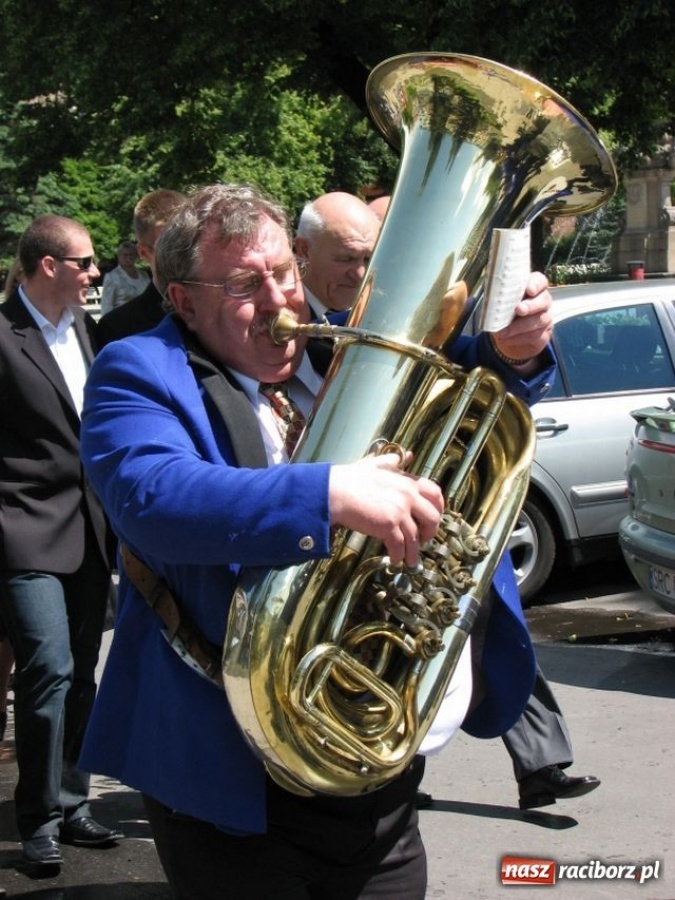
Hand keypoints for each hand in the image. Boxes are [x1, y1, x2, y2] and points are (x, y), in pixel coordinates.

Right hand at [328, 452, 443, 566]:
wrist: (334, 492)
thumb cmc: (349, 480)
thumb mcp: (373, 465)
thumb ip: (390, 461)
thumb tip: (403, 456)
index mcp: (407, 481)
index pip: (435, 493)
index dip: (438, 508)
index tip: (434, 517)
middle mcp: (408, 495)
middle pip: (432, 518)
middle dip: (430, 532)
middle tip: (424, 539)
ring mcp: (399, 511)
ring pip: (416, 537)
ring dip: (414, 551)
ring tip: (410, 559)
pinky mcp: (389, 526)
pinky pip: (400, 545)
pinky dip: (399, 555)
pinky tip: (396, 559)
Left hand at [491, 271, 552, 368]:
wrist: (505, 336)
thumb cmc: (502, 313)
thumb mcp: (497, 304)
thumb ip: (498, 298)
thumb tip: (492, 299)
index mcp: (531, 287)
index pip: (539, 280)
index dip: (536, 284)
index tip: (529, 290)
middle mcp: (542, 300)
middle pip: (544, 299)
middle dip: (531, 305)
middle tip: (519, 309)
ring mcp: (545, 317)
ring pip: (540, 320)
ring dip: (519, 326)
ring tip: (503, 332)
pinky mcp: (544, 334)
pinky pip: (536, 335)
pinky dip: (519, 338)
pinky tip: (507, 338)